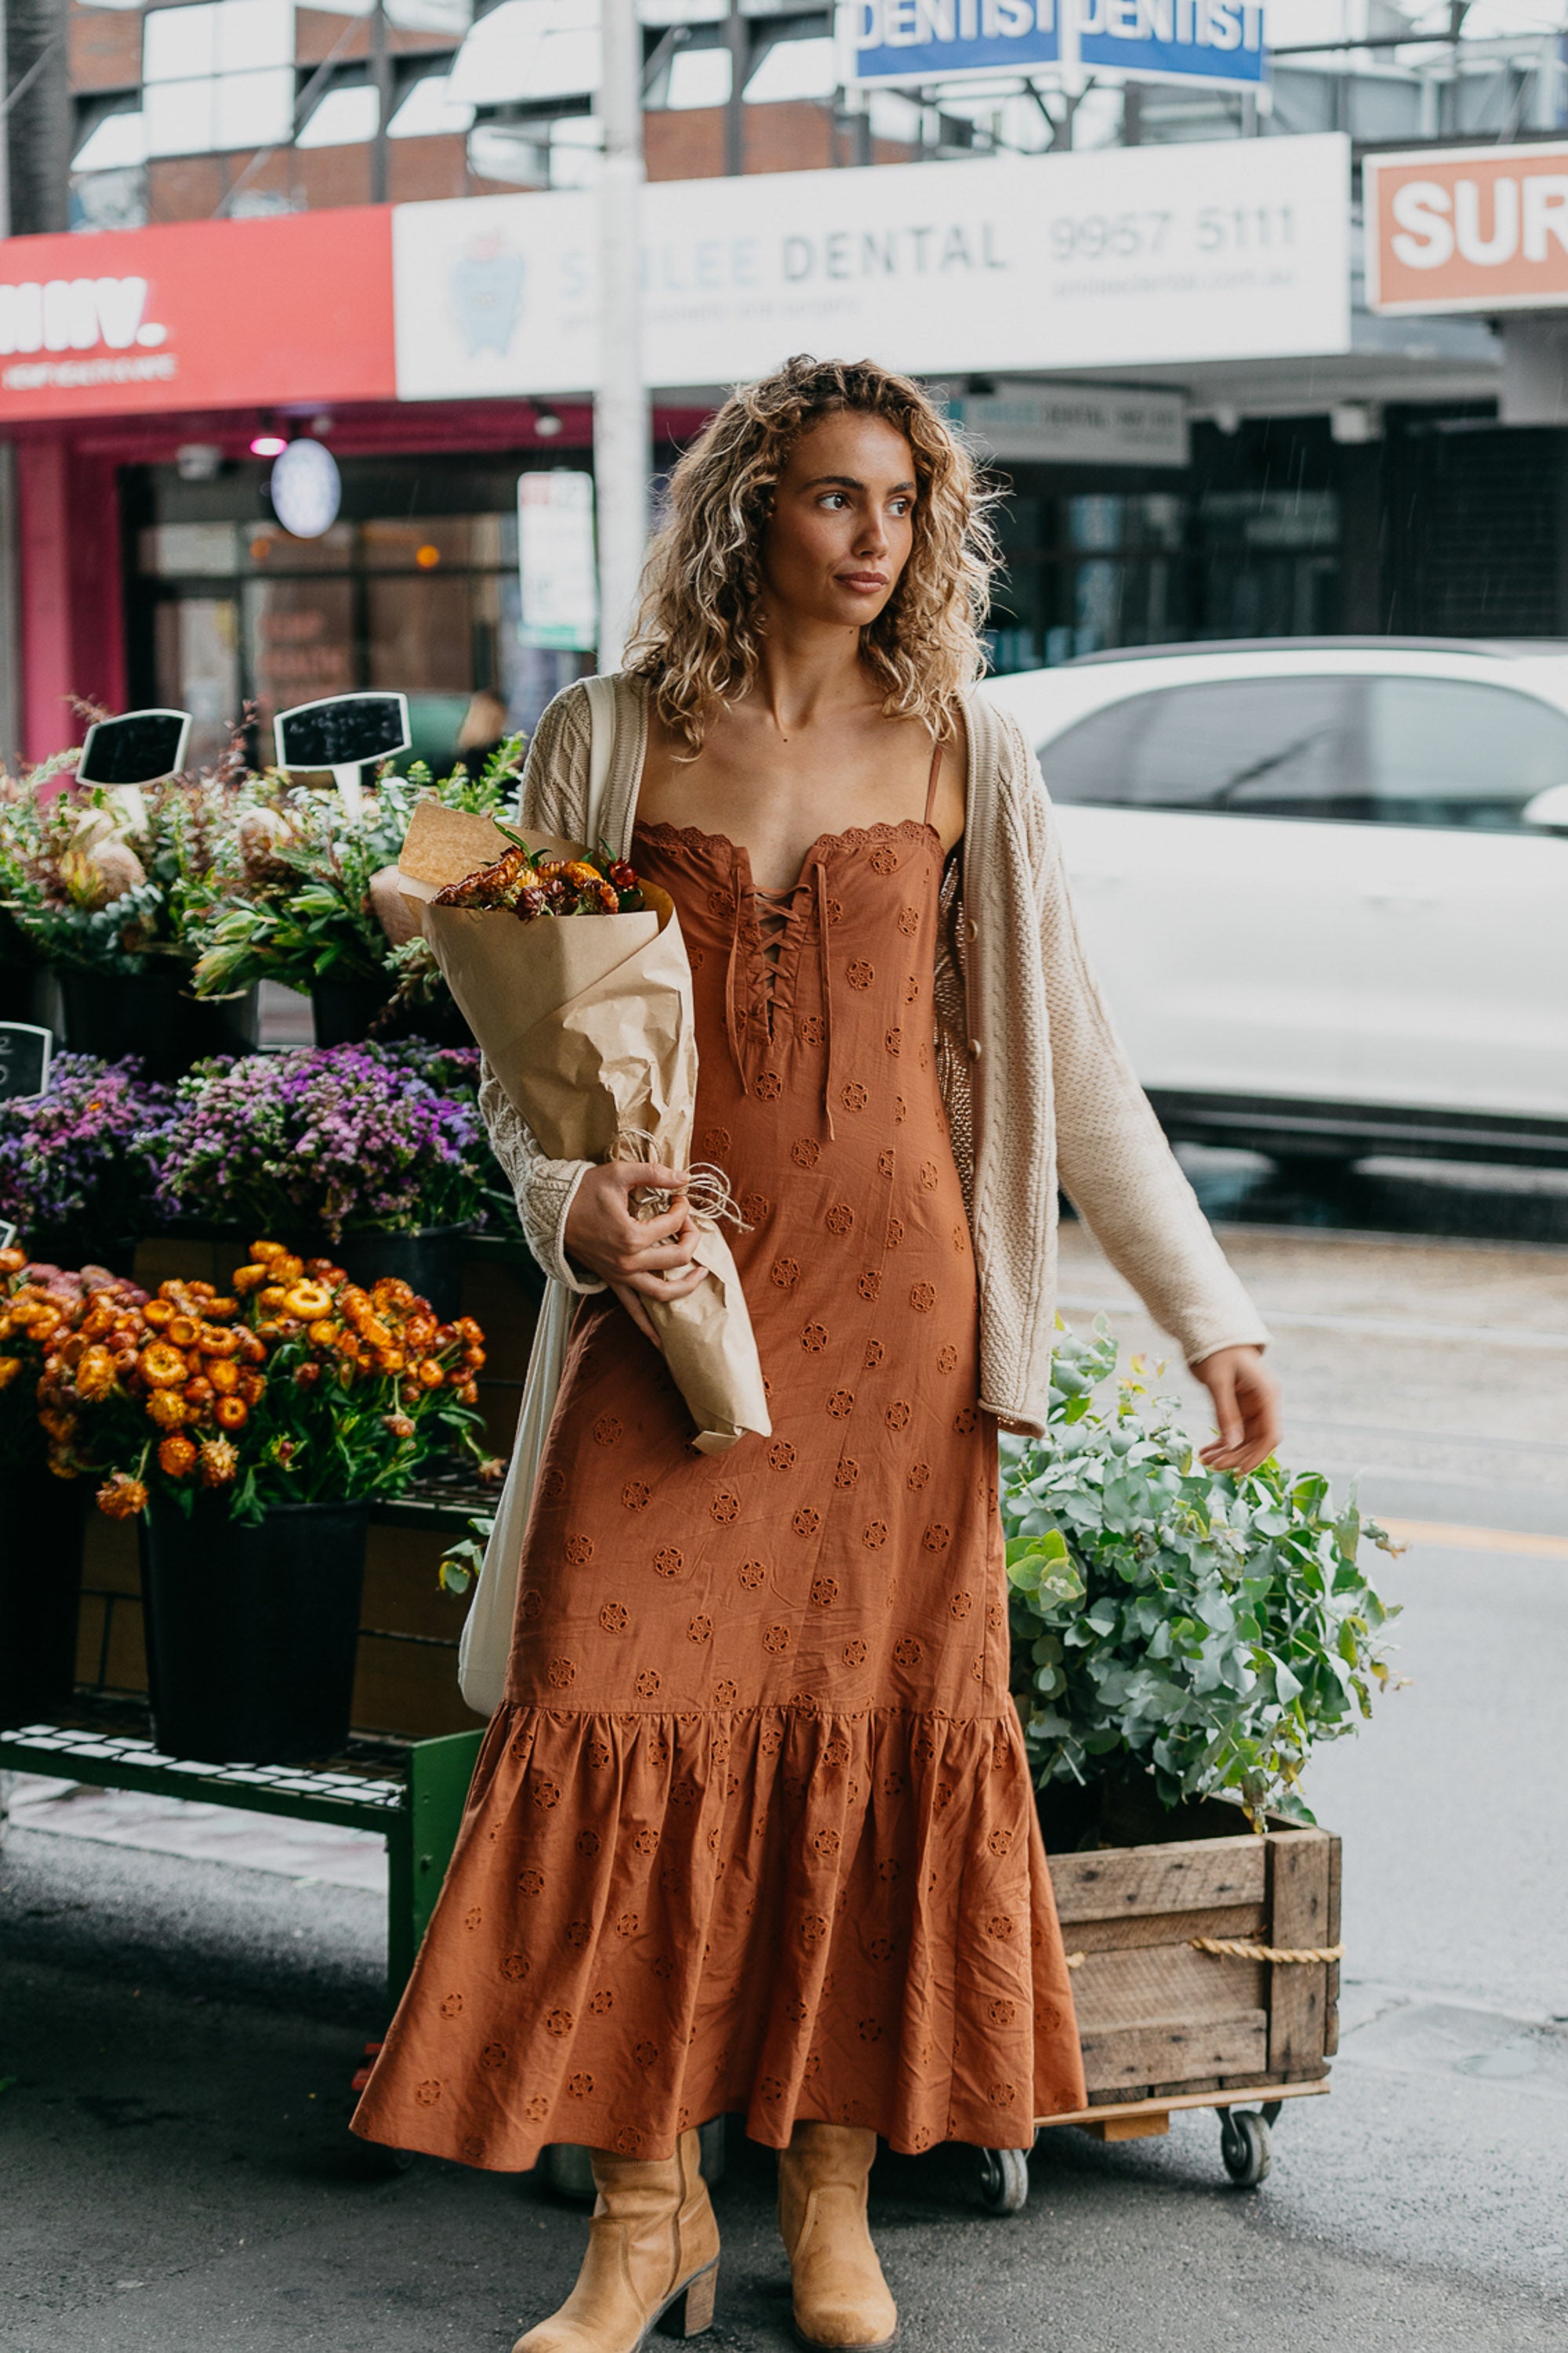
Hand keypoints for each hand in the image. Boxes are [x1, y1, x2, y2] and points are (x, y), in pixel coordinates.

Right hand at [565, 1163, 706, 1342]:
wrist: (551, 1212)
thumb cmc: (583, 1191)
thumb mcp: (619, 1173)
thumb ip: (654, 1173)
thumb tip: (685, 1177)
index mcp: (632, 1236)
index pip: (674, 1223)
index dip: (682, 1208)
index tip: (678, 1198)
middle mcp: (629, 1262)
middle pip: (678, 1256)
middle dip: (692, 1237)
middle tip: (689, 1223)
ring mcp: (621, 1276)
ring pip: (663, 1293)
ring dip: (687, 1286)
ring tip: (702, 1275)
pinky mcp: (613, 1282)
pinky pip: (633, 1310)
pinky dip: (648, 1328)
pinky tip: (662, 1343)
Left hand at [1191, 1345, 1279, 1475]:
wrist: (1212, 1332)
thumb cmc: (1217, 1351)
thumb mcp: (1218, 1381)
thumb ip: (1225, 1412)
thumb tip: (1231, 1445)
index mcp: (1267, 1395)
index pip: (1270, 1435)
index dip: (1257, 1456)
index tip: (1238, 1470)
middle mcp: (1264, 1403)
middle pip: (1255, 1440)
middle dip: (1235, 1455)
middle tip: (1210, 1465)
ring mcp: (1252, 1406)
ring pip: (1243, 1439)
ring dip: (1226, 1452)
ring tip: (1204, 1460)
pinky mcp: (1240, 1407)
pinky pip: (1233, 1430)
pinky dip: (1221, 1442)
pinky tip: (1206, 1451)